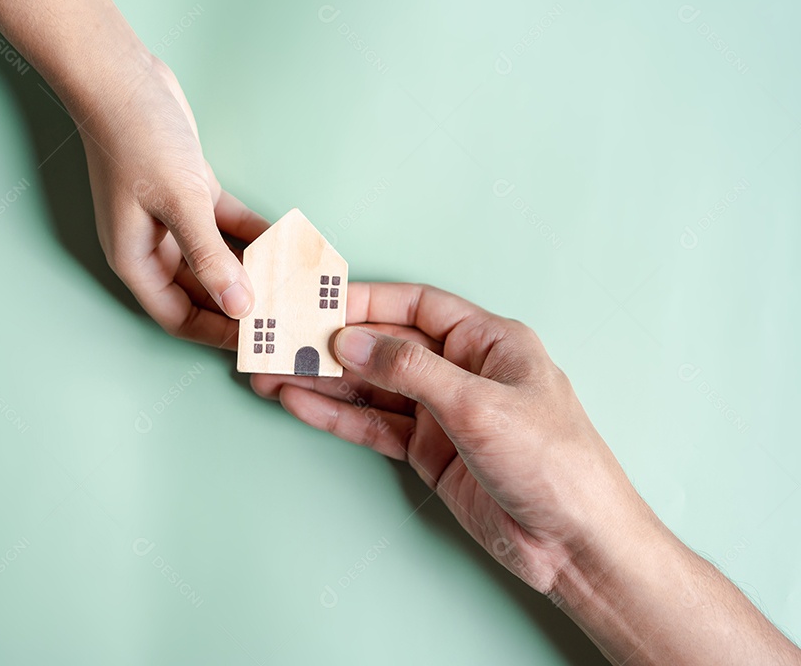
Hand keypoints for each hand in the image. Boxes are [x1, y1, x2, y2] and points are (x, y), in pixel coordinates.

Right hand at [80, 56, 268, 347]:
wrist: (122, 77)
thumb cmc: (136, 139)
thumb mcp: (178, 203)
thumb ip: (210, 258)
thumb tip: (240, 307)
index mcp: (136, 260)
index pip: (179, 316)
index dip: (217, 333)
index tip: (257, 341)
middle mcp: (152, 247)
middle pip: (202, 292)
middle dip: (241, 304)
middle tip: (284, 313)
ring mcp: (172, 220)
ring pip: (218, 259)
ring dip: (251, 269)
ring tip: (291, 282)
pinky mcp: (190, 192)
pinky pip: (227, 225)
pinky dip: (251, 233)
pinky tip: (284, 240)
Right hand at [252, 281, 649, 592]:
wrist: (575, 544)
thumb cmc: (553, 462)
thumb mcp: (479, 406)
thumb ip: (411, 372)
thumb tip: (352, 341)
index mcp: (489, 342)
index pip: (416, 307)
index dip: (366, 302)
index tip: (318, 302)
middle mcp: (462, 371)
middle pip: (386, 347)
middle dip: (333, 345)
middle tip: (280, 340)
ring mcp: (443, 414)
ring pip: (372, 388)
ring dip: (324, 381)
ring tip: (272, 372)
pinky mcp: (429, 453)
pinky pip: (375, 425)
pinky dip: (337, 416)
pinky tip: (299, 403)